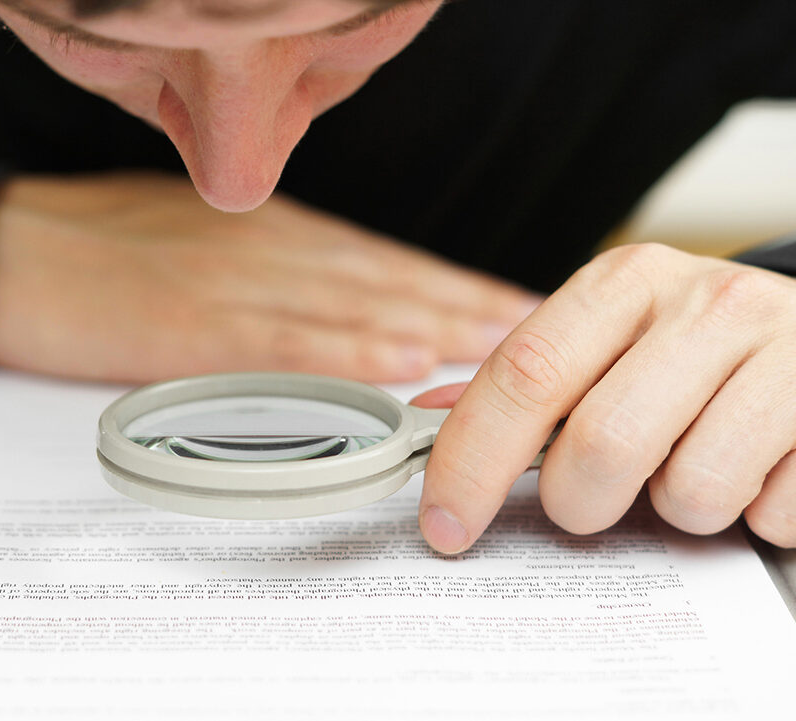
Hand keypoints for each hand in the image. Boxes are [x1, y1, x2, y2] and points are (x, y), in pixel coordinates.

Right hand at [0, 172, 540, 382]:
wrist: (8, 249)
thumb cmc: (100, 244)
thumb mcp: (198, 240)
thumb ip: (267, 267)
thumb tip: (334, 297)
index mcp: (267, 236)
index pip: (380, 261)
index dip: (450, 284)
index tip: (507, 305)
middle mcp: (264, 253)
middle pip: (386, 280)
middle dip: (466, 307)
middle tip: (537, 333)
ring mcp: (233, 286)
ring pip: (353, 307)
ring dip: (432, 327)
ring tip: (501, 349)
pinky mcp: (196, 326)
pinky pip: (288, 342)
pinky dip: (351, 351)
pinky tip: (401, 359)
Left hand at [417, 243, 795, 550]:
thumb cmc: (698, 348)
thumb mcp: (610, 340)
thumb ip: (525, 383)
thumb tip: (429, 419)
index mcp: (626, 284)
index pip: (524, 374)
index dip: (472, 460)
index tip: (447, 523)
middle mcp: (705, 303)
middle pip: (601, 443)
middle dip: (579, 501)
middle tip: (593, 497)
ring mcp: (785, 349)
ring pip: (691, 490)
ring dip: (677, 510)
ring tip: (693, 468)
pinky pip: (770, 515)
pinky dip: (751, 517)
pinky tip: (758, 470)